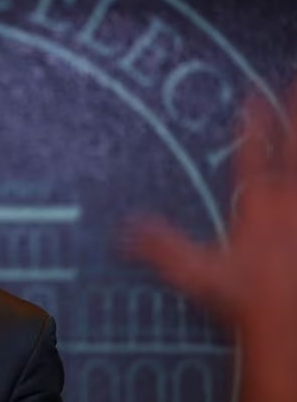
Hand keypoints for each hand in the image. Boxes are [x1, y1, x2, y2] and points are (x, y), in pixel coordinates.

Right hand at [124, 92, 296, 401]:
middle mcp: (289, 202)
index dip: (253, 121)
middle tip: (294, 81)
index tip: (254, 93)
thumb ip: (161, 247)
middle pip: (294, 146)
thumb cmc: (249, 298)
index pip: (252, 153)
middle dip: (294, 112)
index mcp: (257, 205)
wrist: (289, 320)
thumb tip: (122, 230)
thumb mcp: (197, 274)